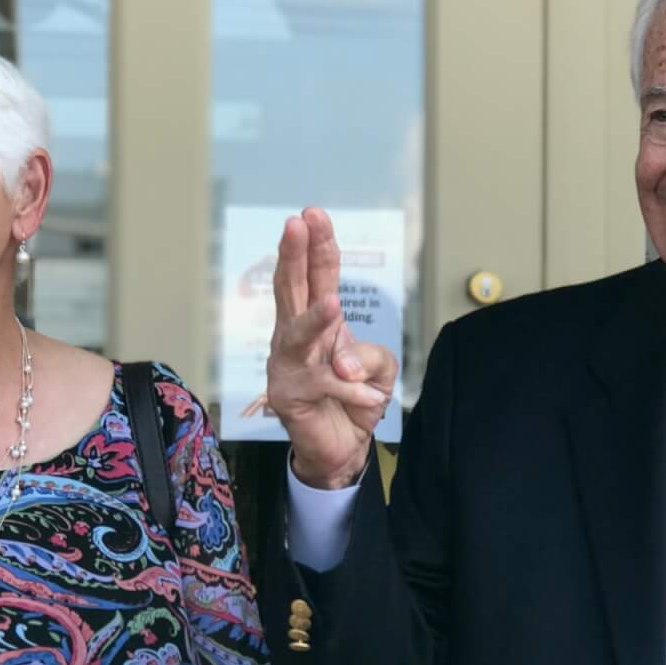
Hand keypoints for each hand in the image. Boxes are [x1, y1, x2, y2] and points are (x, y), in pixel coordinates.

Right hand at [266, 208, 398, 489]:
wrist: (339, 449)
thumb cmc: (354, 399)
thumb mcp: (378, 369)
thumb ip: (371, 356)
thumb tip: (346, 362)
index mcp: (317, 321)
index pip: (316, 276)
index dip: (316, 246)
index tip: (313, 214)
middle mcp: (294, 336)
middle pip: (292, 289)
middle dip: (295, 255)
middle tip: (296, 224)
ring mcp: (287, 365)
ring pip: (298, 335)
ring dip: (315, 319)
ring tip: (332, 303)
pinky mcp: (290, 396)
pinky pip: (324, 386)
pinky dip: (351, 390)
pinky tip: (371, 397)